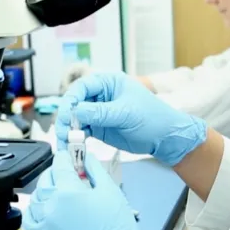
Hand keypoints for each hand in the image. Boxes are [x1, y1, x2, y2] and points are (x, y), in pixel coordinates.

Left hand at [23, 151, 160, 229]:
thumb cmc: (116, 229)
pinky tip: (43, 207)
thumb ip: (95, 169)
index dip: (65, 157)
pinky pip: (29, 219)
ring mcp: (45, 222)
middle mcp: (52, 205)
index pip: (59, 164)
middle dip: (55, 172)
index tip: (69, 155)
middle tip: (68, 173)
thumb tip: (86, 158)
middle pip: (45, 179)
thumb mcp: (110, 190)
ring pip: (35, 197)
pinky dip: (33, 210)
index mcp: (68, 191)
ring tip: (58, 191)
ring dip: (45, 190)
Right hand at [56, 72, 206, 165]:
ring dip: (68, 130)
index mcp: (109, 83)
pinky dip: (76, 138)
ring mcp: (99, 113)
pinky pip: (82, 131)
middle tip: (64, 132)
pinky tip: (72, 146)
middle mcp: (101, 96)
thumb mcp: (126, 113)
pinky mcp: (99, 128)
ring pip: (76, 118)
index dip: (71, 98)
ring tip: (66, 143)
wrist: (165, 139)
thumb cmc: (152, 118)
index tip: (67, 113)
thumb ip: (100, 112)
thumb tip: (75, 111)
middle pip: (75, 103)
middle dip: (67, 117)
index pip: (83, 86)